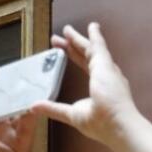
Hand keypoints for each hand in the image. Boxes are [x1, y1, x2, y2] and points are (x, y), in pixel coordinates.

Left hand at [31, 23, 139, 145]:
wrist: (117, 125)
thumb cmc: (101, 124)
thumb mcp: (72, 114)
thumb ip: (54, 109)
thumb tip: (33, 107)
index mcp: (101, 88)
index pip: (85, 68)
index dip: (73, 58)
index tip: (60, 52)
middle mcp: (106, 77)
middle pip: (86, 56)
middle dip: (72, 47)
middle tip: (58, 39)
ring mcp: (107, 70)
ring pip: (91, 49)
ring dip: (78, 39)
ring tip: (67, 30)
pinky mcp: (105, 64)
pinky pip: (99, 45)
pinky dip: (95, 35)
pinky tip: (92, 26)